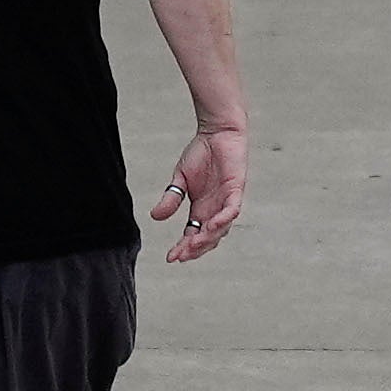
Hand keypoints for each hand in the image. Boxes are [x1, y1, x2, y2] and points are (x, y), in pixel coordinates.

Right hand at [150, 123, 247, 261]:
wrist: (217, 132)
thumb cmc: (201, 153)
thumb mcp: (180, 180)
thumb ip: (171, 199)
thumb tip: (154, 218)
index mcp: (201, 210)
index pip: (192, 235)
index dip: (183, 248)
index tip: (170, 258)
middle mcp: (215, 210)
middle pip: (207, 238)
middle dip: (194, 249)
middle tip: (181, 255)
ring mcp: (226, 202)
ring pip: (220, 229)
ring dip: (207, 239)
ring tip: (193, 245)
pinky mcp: (236, 190)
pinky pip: (232, 210)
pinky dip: (222, 220)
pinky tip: (210, 226)